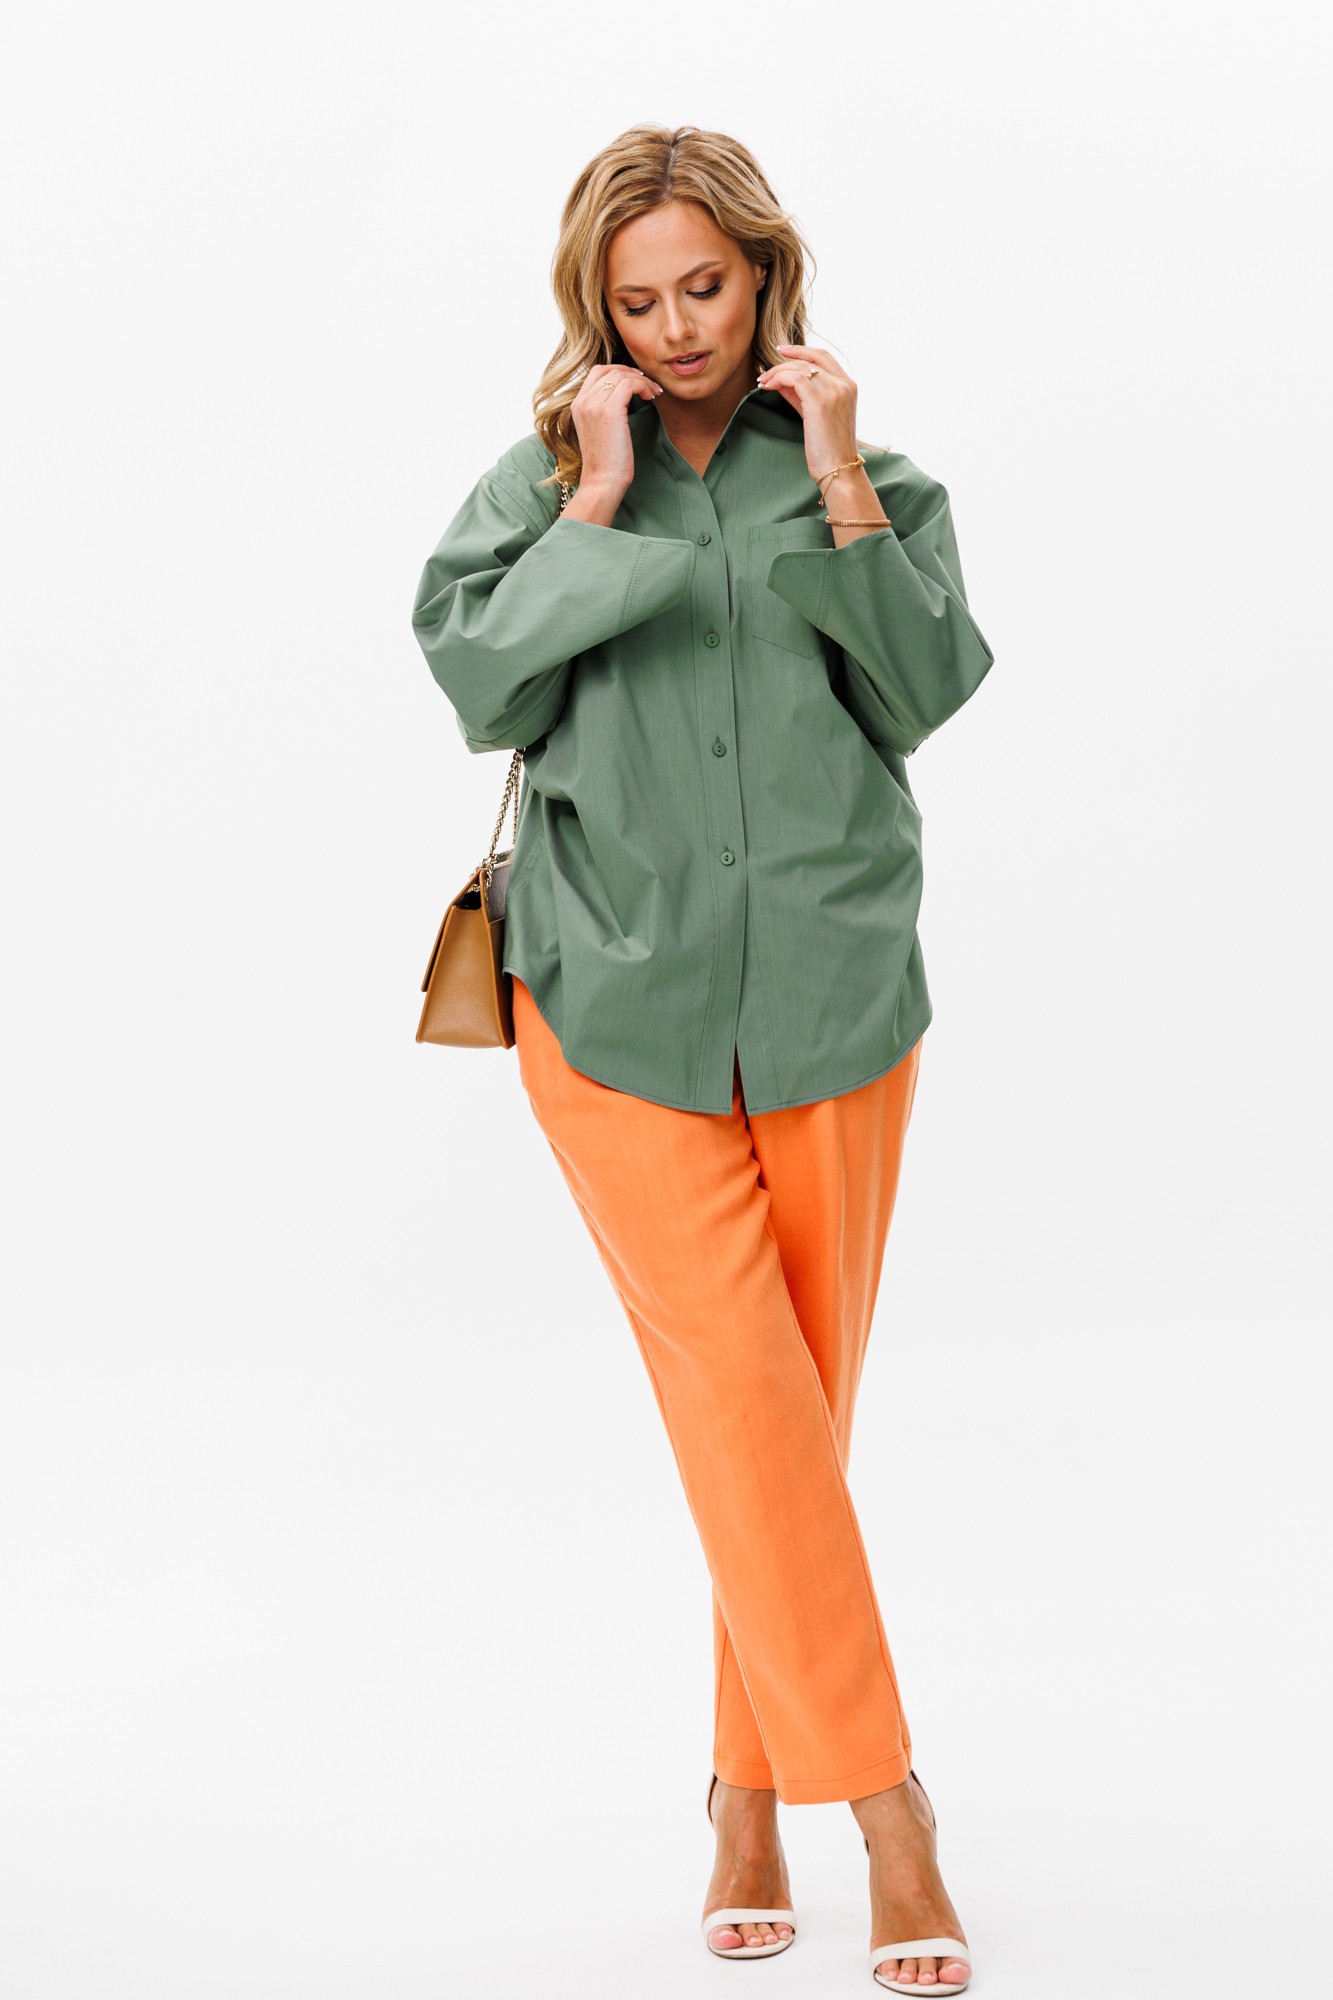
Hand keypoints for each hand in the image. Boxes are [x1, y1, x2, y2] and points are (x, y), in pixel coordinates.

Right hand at [568, 363, 663, 503]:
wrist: (602, 481)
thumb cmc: (606, 462)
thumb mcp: (599, 430)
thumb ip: (603, 410)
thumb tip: (625, 394)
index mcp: (577, 405)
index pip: (597, 373)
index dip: (618, 371)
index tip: (635, 381)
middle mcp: (582, 401)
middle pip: (608, 369)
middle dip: (631, 372)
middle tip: (647, 383)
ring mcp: (593, 404)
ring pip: (621, 376)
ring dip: (642, 381)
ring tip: (654, 393)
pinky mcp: (609, 410)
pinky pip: (629, 384)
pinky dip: (644, 386)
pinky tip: (651, 397)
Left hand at [755, 343, 860, 490]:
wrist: (839, 470)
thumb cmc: (828, 448)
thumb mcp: (816, 415)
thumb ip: (802, 395)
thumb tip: (781, 381)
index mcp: (848, 386)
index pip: (824, 357)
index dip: (802, 350)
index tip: (782, 351)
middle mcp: (844, 384)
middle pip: (811, 358)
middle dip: (786, 358)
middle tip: (766, 369)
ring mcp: (834, 391)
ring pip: (800, 368)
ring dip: (777, 372)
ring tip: (763, 382)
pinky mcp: (820, 402)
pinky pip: (794, 379)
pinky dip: (778, 379)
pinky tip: (768, 387)